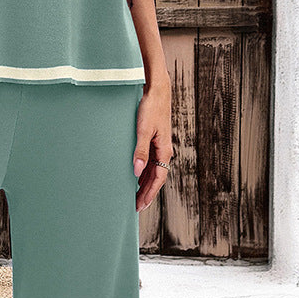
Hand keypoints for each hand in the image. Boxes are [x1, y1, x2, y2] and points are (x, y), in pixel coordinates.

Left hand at [133, 83, 172, 211]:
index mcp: (164, 151)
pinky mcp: (154, 141)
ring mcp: (159, 146)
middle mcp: (164, 151)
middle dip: (147, 193)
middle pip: (156, 178)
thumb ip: (140, 151)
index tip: (140, 205)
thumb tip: (136, 171)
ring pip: (153, 171)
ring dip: (145, 184)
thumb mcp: (143, 130)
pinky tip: (136, 177)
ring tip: (135, 196)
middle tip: (136, 207)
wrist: (157, 90)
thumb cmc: (151, 108)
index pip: (158, 179)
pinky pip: (150, 162)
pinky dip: (144, 172)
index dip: (149, 193)